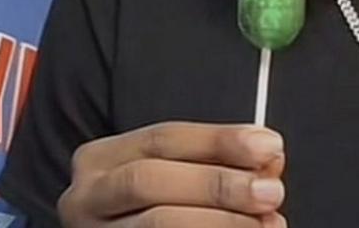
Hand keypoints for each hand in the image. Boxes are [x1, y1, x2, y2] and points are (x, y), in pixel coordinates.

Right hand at [57, 122, 286, 227]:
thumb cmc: (151, 212)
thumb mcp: (170, 178)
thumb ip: (212, 165)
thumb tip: (266, 157)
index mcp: (99, 162)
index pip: (160, 139)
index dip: (216, 140)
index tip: (268, 144)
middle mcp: (87, 198)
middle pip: (149, 179)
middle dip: (216, 183)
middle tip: (270, 189)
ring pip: (158, 222)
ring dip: (220, 220)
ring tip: (266, 222)